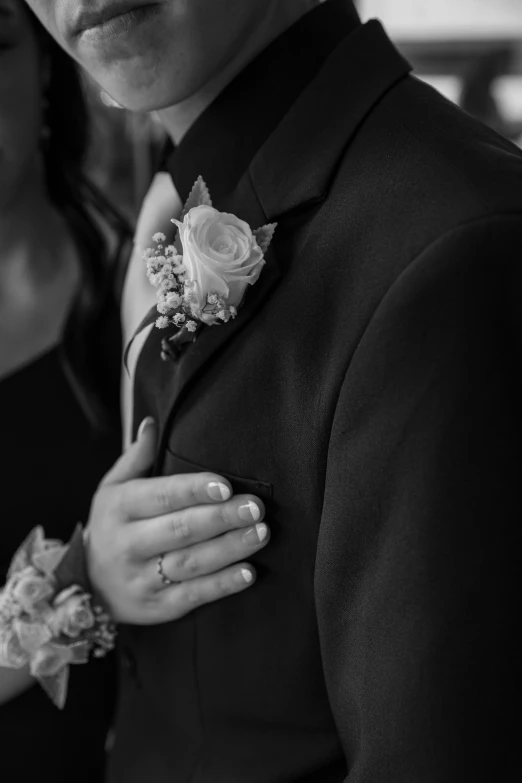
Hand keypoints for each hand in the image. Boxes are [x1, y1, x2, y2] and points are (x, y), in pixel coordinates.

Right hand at [85, 418, 268, 623]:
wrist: (87, 586)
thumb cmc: (112, 526)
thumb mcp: (112, 489)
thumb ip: (136, 457)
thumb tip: (150, 423)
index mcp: (120, 508)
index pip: (161, 496)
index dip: (194, 490)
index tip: (226, 485)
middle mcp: (128, 544)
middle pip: (180, 529)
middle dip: (221, 518)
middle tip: (256, 507)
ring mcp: (142, 579)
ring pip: (191, 563)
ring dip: (230, 549)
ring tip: (261, 533)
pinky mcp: (157, 607)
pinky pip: (193, 596)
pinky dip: (222, 584)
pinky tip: (249, 572)